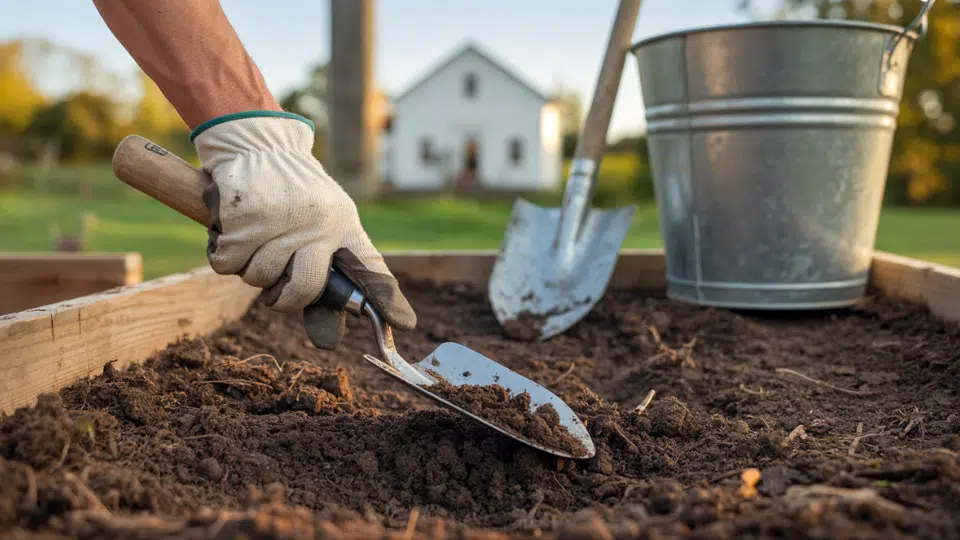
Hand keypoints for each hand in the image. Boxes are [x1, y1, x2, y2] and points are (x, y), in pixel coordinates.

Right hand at [191, 112, 415, 348]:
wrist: (258, 143)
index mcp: (344, 224)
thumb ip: (324, 269)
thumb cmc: (292, 191)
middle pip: (304, 289)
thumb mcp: (322, 219)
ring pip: (257, 279)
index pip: (369, 267)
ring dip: (248, 269)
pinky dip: (223, 255)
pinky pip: (228, 264)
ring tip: (254, 239)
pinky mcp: (244, 216)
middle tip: (275, 291)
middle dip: (284, 299)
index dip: (385, 299)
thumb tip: (328, 338)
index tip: (404, 323)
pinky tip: (233, 230)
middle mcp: (318, 223)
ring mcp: (281, 220)